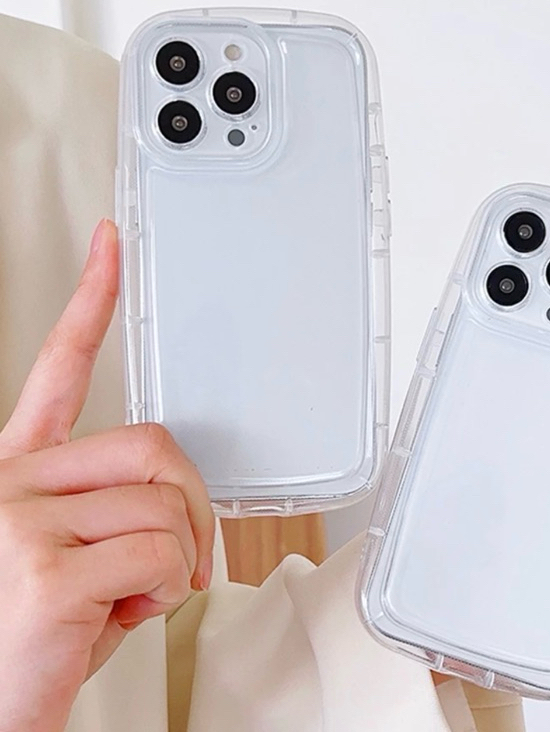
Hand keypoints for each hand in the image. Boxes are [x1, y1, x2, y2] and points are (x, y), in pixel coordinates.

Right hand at [0, 220, 214, 731]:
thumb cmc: (25, 645)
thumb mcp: (72, 559)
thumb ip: (116, 510)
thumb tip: (179, 505)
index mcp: (18, 473)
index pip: (58, 367)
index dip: (90, 301)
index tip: (109, 247)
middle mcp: (12, 484)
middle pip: (154, 444)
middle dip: (189, 502)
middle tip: (182, 553)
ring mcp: (22, 522)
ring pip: (165, 506)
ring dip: (176, 561)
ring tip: (130, 597)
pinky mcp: (46, 571)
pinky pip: (163, 557)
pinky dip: (165, 593)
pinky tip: (119, 617)